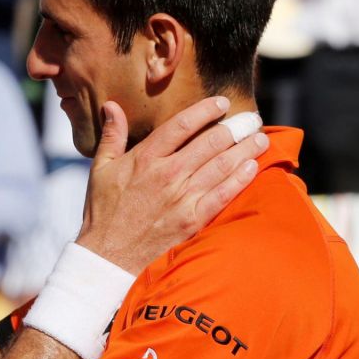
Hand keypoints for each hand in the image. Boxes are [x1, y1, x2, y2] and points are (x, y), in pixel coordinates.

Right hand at [77, 97, 268, 274]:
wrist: (108, 256)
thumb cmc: (103, 212)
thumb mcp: (100, 170)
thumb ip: (111, 136)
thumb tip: (112, 106)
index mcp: (145, 158)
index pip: (181, 125)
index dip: (205, 110)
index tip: (221, 102)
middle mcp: (167, 174)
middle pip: (210, 142)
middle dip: (235, 127)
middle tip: (251, 118)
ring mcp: (182, 198)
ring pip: (222, 165)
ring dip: (244, 149)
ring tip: (259, 138)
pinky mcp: (193, 220)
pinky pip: (224, 194)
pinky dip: (241, 179)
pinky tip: (253, 167)